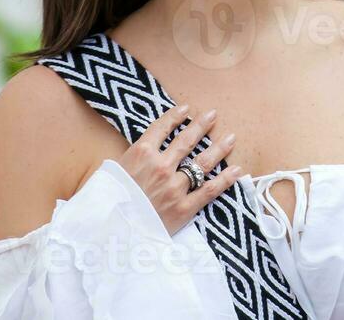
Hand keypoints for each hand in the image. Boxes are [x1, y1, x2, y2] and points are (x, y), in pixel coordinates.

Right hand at [116, 103, 243, 235]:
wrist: (110, 234)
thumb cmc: (107, 203)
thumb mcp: (110, 172)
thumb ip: (129, 160)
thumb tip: (137, 153)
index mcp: (140, 153)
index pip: (161, 127)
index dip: (175, 116)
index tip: (186, 108)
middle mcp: (160, 166)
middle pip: (186, 141)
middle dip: (201, 125)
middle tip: (213, 115)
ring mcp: (174, 187)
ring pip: (202, 163)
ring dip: (219, 149)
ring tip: (231, 138)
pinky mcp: (184, 208)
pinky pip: (210, 190)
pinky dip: (226, 179)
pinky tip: (237, 170)